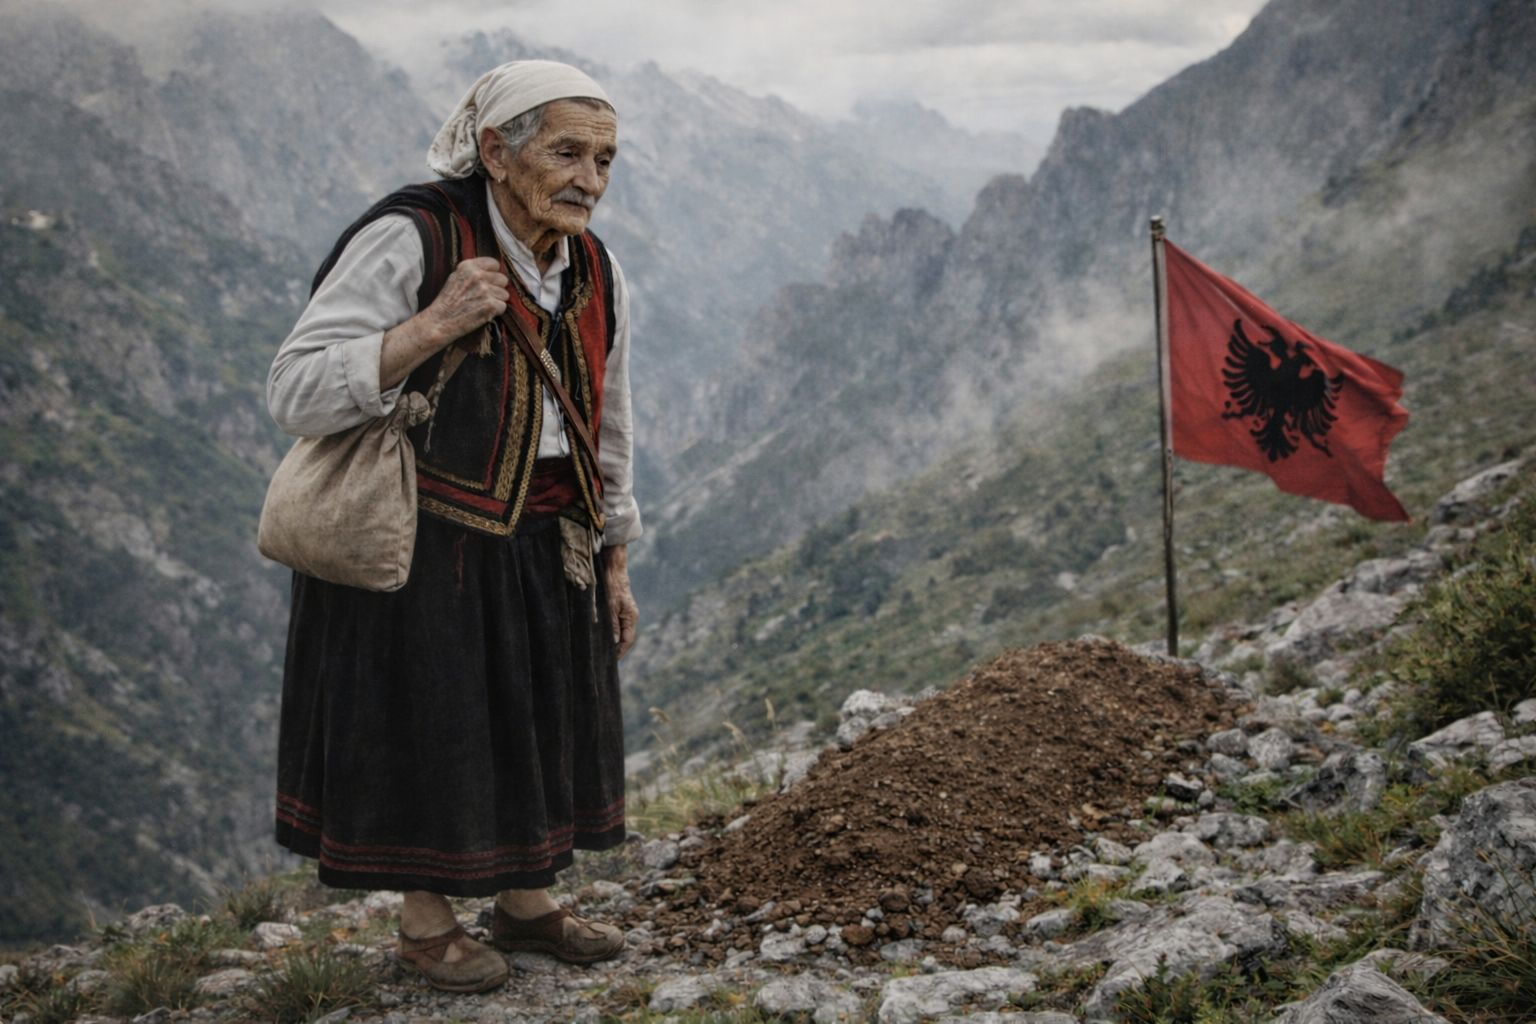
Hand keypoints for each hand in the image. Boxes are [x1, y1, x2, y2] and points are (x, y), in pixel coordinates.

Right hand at [379, 258, 509, 389]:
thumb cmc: (447, 302)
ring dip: (496, 301)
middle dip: (497, 289)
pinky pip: (503, 306)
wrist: (439, 322)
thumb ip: (472, 272)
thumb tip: (492, 270)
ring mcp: (484, 290)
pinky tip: (483, 314)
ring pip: (504, 294)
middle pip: (502, 279)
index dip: (493, 274)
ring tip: (481, 306)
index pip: (494, 264)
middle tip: (484, 298)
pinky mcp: (490, 305)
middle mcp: (477, 275)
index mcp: (468, 266)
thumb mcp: (455, 278)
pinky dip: (496, 312)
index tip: (488, 282)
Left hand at [604, 545, 637, 659]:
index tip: (609, 662)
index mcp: (631, 618)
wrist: (613, 569)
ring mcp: (624, 614)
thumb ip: (611, 625)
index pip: (627, 641)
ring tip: (600, 652)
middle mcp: (630, 618)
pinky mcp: (618, 610)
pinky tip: (600, 637)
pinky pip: (615, 626)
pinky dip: (609, 633)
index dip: (619, 653)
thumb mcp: (610, 606)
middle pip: (624, 639)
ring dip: (611, 642)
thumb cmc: (612, 585)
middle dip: (615, 650)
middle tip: (603, 661)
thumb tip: (612, 643)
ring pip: (619, 633)